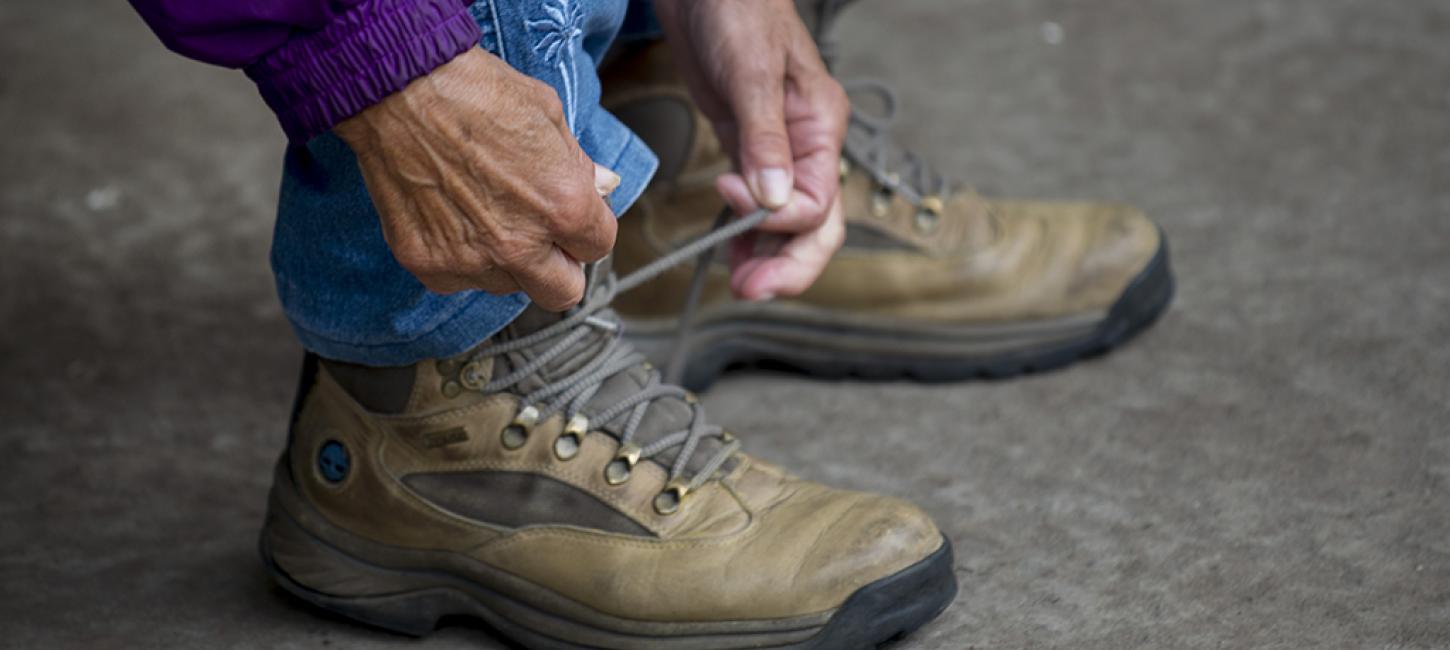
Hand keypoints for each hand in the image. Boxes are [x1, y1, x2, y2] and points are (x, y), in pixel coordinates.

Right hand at [334, 48, 619, 310]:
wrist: (398, 89)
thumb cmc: (475, 91)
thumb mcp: (547, 114)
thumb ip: (578, 164)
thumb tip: (602, 186)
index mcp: (563, 207)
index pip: (598, 247)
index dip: (587, 230)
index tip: (571, 217)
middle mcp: (519, 246)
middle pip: (562, 293)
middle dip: (560, 267)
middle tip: (542, 236)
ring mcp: (470, 260)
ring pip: (507, 285)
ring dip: (506, 261)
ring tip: (483, 210)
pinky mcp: (427, 263)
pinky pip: (458, 279)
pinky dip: (459, 256)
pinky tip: (449, 215)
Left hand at [655, 0, 848, 299]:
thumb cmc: (738, 10)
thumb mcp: (752, 71)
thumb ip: (764, 138)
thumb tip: (772, 198)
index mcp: (822, 127)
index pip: (817, 200)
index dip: (777, 216)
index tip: (730, 195)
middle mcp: (807, 146)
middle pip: (816, 225)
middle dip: (789, 264)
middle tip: (752, 290)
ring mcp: (779, 151)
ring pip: (788, 224)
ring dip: (767, 257)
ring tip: (739, 283)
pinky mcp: (748, 149)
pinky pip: (759, 206)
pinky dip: (747, 234)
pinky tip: (730, 253)